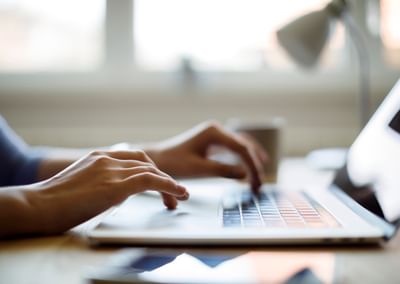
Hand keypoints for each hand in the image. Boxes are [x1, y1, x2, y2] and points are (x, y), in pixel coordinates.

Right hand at [21, 150, 187, 235]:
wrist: (37, 205)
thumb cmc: (54, 202)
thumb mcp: (81, 184)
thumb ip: (100, 182)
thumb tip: (115, 192)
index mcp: (99, 157)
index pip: (134, 158)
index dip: (151, 170)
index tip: (160, 184)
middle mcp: (107, 159)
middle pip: (146, 162)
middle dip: (162, 177)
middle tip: (172, 195)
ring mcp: (110, 170)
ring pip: (151, 171)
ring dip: (170, 184)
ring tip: (179, 198)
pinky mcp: (114, 185)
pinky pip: (150, 181)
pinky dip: (168, 186)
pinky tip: (177, 193)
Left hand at [146, 121, 266, 192]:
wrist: (158, 159)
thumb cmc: (174, 163)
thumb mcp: (199, 169)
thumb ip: (223, 170)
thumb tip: (246, 175)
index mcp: (213, 132)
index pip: (241, 148)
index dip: (253, 166)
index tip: (257, 183)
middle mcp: (216, 130)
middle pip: (244, 145)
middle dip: (254, 164)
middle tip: (260, 183)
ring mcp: (215, 135)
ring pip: (241, 145)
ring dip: (251, 160)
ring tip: (261, 175)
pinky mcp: (213, 142)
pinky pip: (234, 148)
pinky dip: (243, 158)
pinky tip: (249, 168)